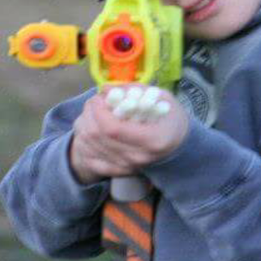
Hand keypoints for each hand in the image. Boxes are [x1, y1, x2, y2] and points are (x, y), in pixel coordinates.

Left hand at [68, 85, 189, 184]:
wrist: (177, 144)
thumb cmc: (170, 117)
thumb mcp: (161, 97)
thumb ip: (134, 90)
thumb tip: (106, 89)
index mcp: (152, 139)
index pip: (112, 128)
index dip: (98, 111)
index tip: (99, 98)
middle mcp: (137, 157)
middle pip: (97, 137)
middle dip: (88, 114)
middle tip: (94, 102)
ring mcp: (127, 167)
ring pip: (89, 147)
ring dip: (83, 126)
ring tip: (92, 114)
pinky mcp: (118, 171)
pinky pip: (90, 160)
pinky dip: (83, 144)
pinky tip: (88, 131)